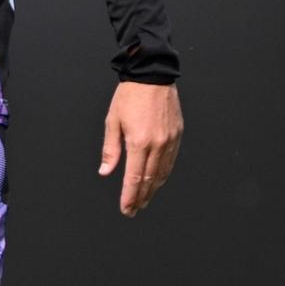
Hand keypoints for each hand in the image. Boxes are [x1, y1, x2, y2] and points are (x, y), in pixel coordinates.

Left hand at [100, 81, 182, 216]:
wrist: (152, 75)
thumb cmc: (129, 97)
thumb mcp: (112, 121)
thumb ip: (111, 149)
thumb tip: (106, 171)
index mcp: (139, 142)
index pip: (134, 177)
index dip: (130, 196)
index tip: (126, 208)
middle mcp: (158, 144)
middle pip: (150, 179)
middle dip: (141, 197)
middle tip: (134, 210)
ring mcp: (170, 140)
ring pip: (163, 172)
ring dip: (153, 189)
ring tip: (144, 200)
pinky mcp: (177, 134)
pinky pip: (171, 160)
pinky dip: (163, 174)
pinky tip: (157, 181)